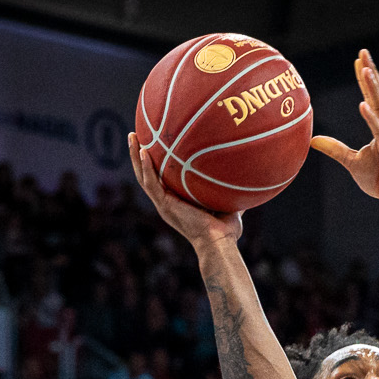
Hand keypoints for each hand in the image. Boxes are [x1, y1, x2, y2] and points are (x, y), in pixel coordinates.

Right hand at [127, 132, 242, 246]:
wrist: (218, 244)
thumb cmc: (225, 231)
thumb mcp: (229, 205)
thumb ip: (232, 193)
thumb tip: (247, 177)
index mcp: (177, 202)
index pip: (162, 178)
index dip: (156, 163)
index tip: (155, 143)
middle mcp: (166, 202)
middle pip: (147, 174)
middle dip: (140, 154)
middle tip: (136, 134)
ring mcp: (163, 204)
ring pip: (143, 176)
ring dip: (136, 156)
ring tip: (132, 136)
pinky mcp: (164, 205)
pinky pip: (150, 183)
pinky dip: (145, 167)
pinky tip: (143, 151)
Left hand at [310, 50, 378, 208]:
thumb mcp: (351, 162)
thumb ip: (335, 148)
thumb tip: (313, 139)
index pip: (373, 97)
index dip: (365, 78)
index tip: (359, 60)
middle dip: (371, 73)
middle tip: (364, 53)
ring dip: (373, 88)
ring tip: (366, 70)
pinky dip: (371, 118)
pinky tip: (363, 104)